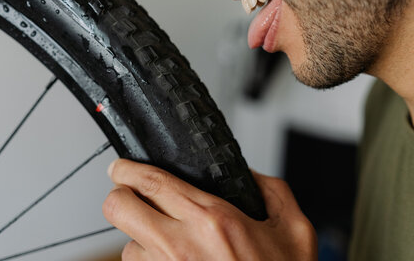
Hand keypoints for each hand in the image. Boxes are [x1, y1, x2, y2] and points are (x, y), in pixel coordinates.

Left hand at [103, 159, 316, 259]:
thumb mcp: (294, 231)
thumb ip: (272, 191)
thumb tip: (249, 176)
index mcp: (213, 221)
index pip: (152, 182)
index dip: (127, 169)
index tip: (122, 167)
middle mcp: (181, 247)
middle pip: (119, 208)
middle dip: (119, 196)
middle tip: (130, 193)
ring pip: (126, 244)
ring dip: (140, 236)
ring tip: (168, 241)